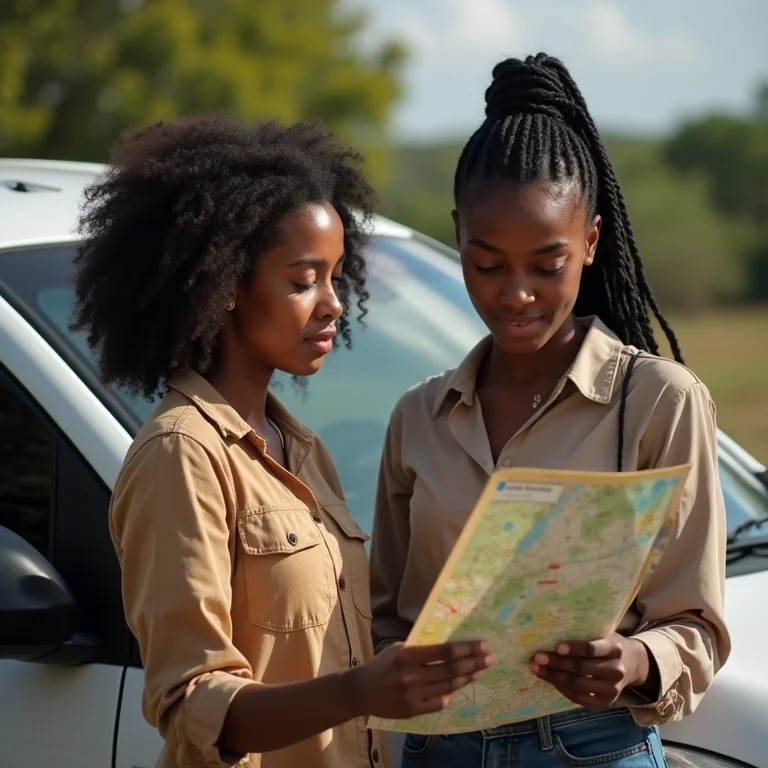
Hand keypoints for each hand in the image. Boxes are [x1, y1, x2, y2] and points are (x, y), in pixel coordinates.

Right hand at [350, 640, 494, 719]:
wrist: (361, 691)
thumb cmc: (382, 664)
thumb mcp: (399, 649)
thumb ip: (421, 648)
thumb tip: (449, 645)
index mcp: (408, 656)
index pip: (444, 651)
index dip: (466, 648)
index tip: (482, 645)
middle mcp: (412, 676)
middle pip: (451, 669)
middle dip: (474, 663)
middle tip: (490, 658)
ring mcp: (413, 695)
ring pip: (448, 686)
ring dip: (468, 678)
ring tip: (481, 671)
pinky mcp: (412, 711)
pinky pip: (438, 703)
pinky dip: (449, 694)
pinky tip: (458, 686)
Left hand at [528, 634, 649, 709]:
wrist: (632, 664)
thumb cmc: (608, 645)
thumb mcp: (603, 635)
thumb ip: (585, 636)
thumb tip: (550, 631)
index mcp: (615, 648)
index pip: (593, 649)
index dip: (575, 649)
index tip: (557, 647)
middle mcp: (616, 670)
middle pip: (582, 669)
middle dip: (557, 663)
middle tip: (537, 657)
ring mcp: (612, 689)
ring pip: (578, 685)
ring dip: (554, 677)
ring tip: (536, 669)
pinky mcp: (605, 702)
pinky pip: (579, 698)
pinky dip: (562, 688)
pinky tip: (550, 679)